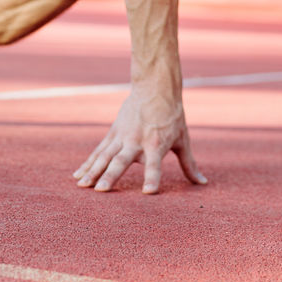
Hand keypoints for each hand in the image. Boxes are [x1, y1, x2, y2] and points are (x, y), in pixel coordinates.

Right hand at [73, 85, 206, 193]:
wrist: (155, 88)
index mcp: (156, 144)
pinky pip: (98, 151)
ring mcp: (122, 136)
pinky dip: (88, 163)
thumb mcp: (183, 139)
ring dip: (93, 171)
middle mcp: (137, 141)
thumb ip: (189, 164)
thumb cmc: (172, 116)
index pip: (155, 165)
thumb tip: (203, 184)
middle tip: (102, 190)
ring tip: (83, 186)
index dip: (152, 178)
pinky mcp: (113, 133)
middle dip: (111, 175)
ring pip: (105, 156)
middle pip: (122, 160)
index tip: (148, 192)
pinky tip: (77, 176)